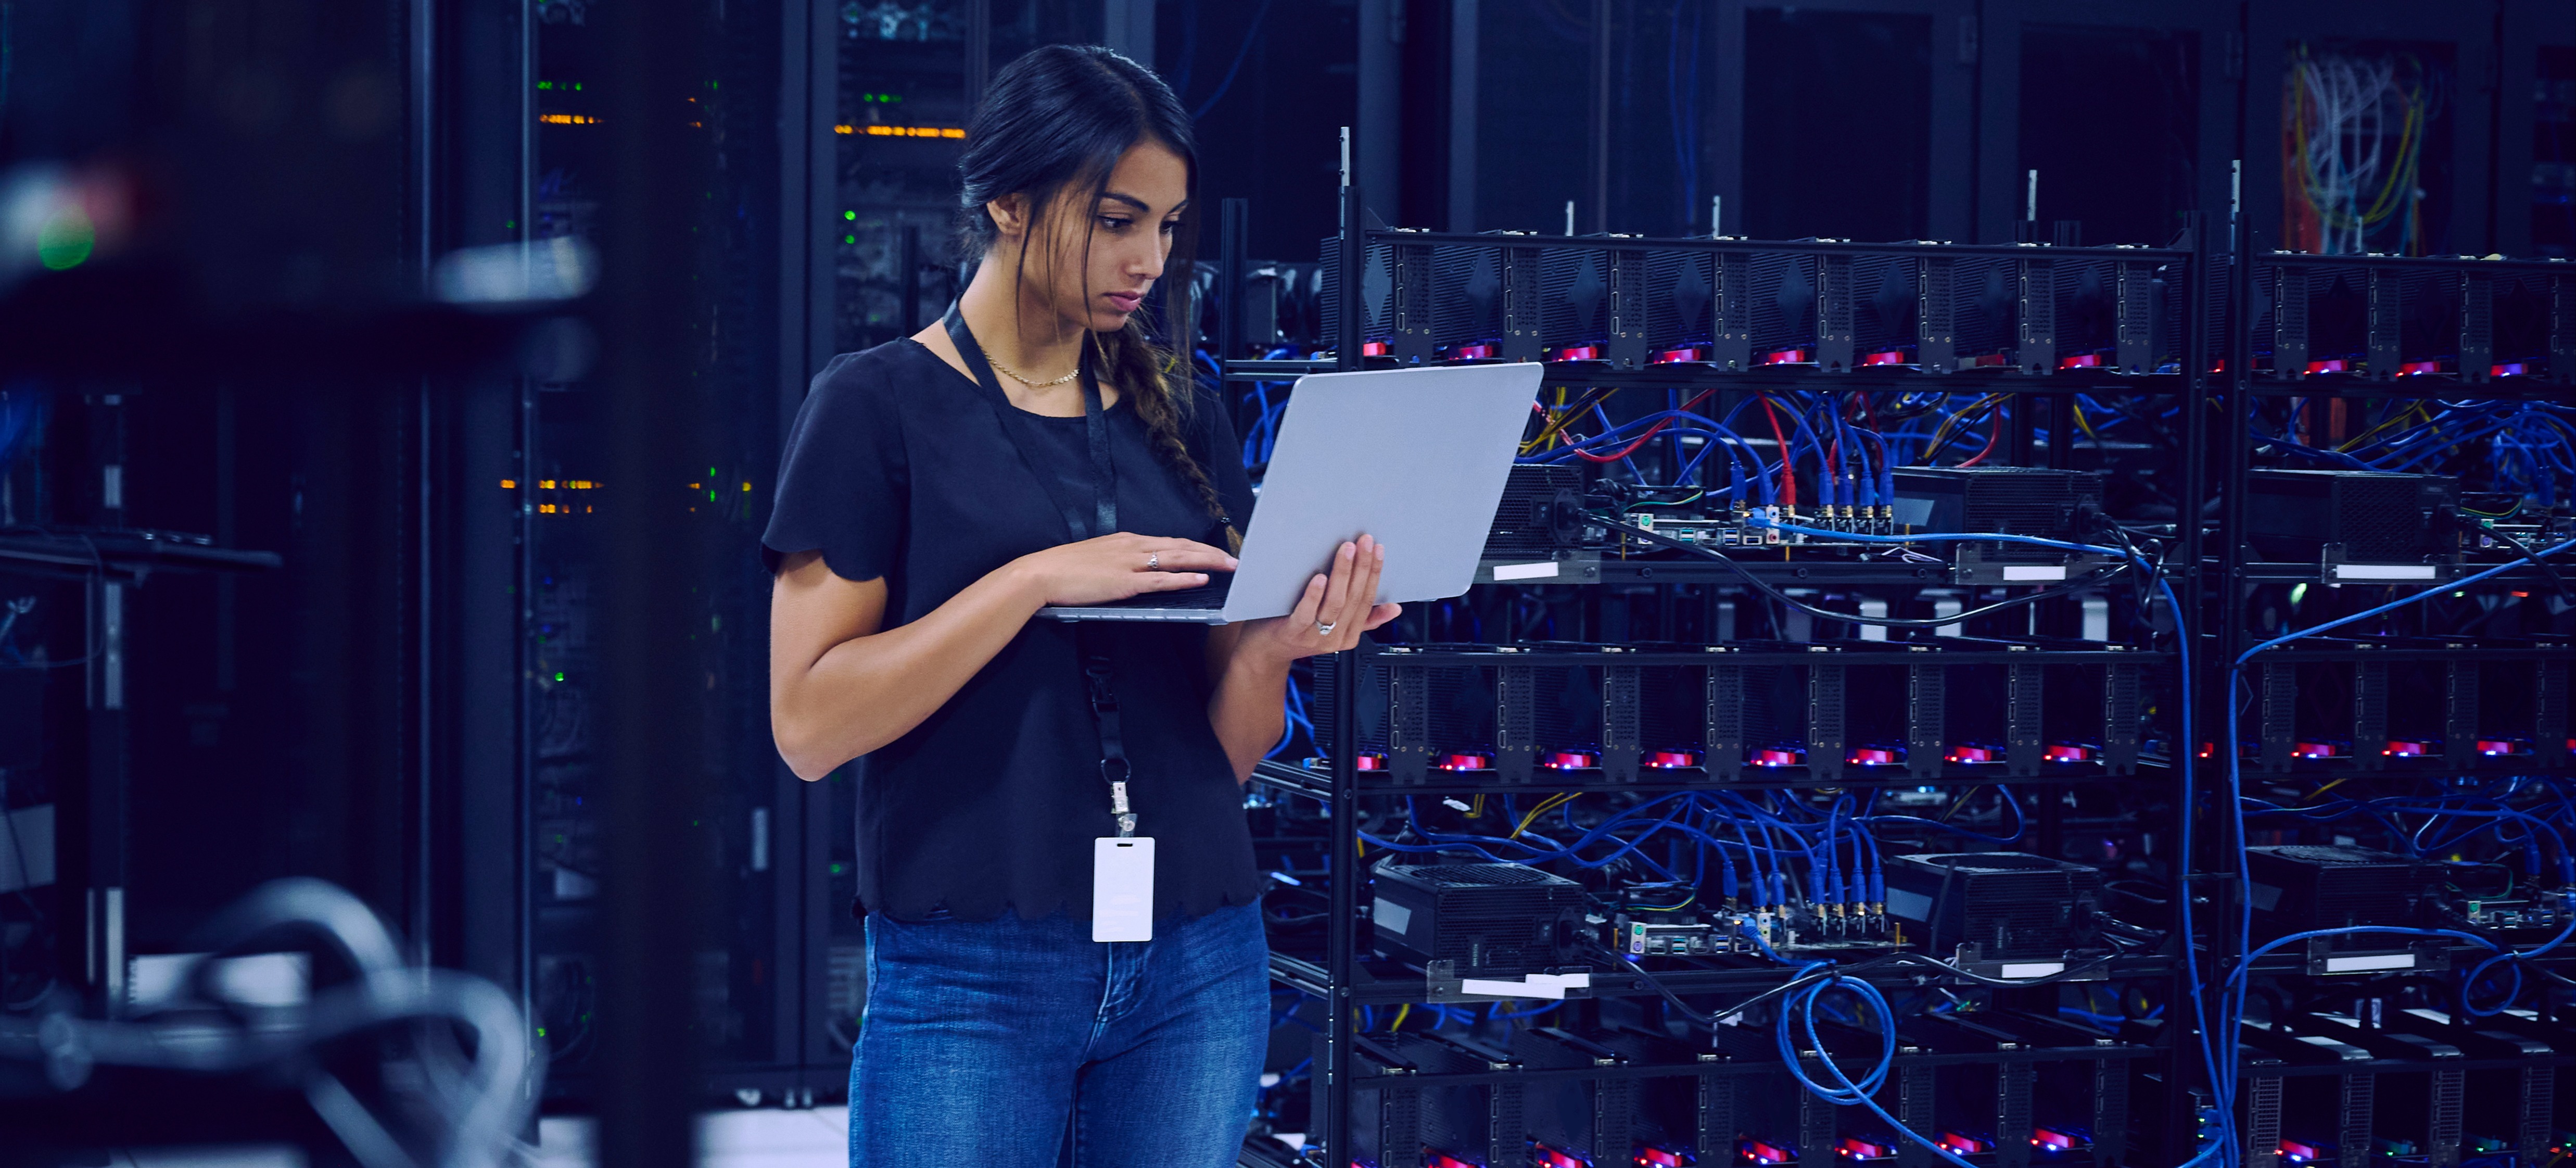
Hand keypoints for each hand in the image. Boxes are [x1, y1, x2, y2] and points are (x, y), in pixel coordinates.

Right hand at [1008, 532, 1236, 607]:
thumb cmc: (1064, 569)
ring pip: (1178, 558)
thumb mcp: (1097, 557)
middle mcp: (1133, 546)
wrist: (1040, 573)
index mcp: (1127, 540)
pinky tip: (1202, 578)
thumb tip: (1135, 566)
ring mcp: (1130, 563)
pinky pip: (1162, 579)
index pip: (1171, 541)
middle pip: (1182, 546)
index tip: (1214, 552)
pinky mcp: (1126, 582)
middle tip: (1236, 560)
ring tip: (1230, 566)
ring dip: (1207, 561)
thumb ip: (1119, 560)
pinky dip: (1184, 578)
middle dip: (1211, 552)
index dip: (1196, 547)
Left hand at [1237, 535, 1401, 663]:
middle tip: (1365, 542)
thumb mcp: (1335, 628)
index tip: (1378, 550)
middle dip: (1362, 566)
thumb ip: (1365, 619)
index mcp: (1349, 634)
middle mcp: (1335, 637)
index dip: (1374, 573)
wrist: (1264, 652)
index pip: (1368, 599)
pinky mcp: (1293, 632)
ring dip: (1343, 573)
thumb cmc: (1296, 633)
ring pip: (1335, 602)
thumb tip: (1394, 608)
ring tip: (1347, 550)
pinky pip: (1307, 613)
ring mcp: (1314, 636)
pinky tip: (1319, 577)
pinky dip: (1315, 595)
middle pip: (1354, 598)